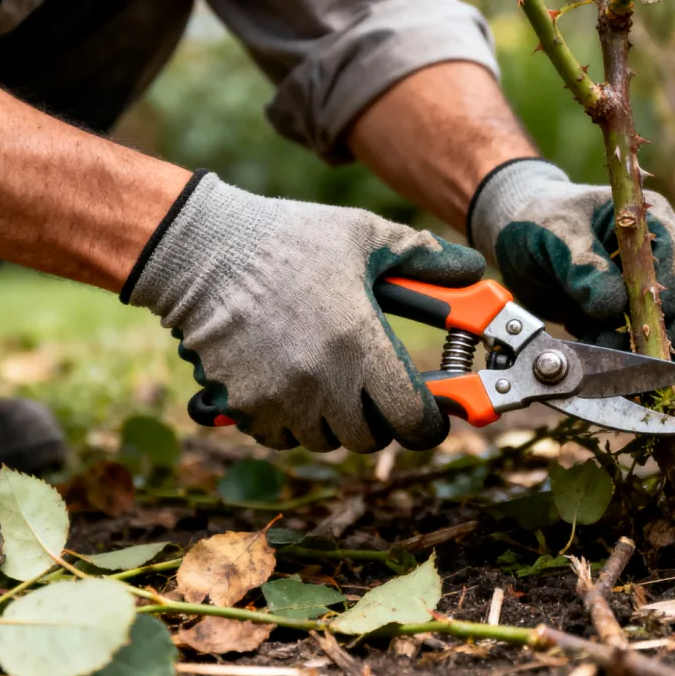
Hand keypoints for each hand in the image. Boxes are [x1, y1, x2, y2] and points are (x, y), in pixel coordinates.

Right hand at [123, 171, 485, 452]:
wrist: (201, 251)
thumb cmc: (287, 239)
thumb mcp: (364, 235)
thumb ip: (424, 258)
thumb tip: (473, 268)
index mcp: (359, 343)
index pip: (413, 421)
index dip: (429, 420)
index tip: (430, 410)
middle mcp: (320, 381)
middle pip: (369, 438)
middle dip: (379, 418)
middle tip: (375, 385)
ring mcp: (278, 398)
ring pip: (324, 440)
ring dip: (334, 419)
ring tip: (330, 376)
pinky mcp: (244, 406)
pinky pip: (281, 435)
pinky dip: (292, 420)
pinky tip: (292, 382)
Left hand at [468, 159, 674, 360]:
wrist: (520, 240)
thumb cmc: (537, 224)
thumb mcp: (554, 235)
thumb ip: (583, 267)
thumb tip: (614, 306)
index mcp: (645, 218)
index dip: (667, 292)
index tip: (646, 327)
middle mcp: (663, 246)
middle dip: (671, 327)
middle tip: (643, 359)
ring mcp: (658, 277)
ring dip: (668, 346)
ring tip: (635, 371)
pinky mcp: (643, 307)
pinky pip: (664, 333)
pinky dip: (654, 354)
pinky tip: (631, 370)